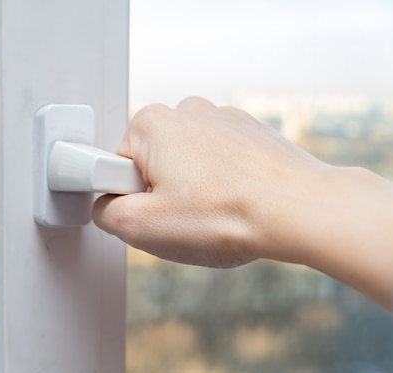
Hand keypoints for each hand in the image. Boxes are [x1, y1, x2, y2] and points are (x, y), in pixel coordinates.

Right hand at [93, 96, 329, 267]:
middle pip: (149, 165)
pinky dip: (221, 184)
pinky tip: (235, 203)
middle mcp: (185, 111)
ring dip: (192, 191)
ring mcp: (221, 119)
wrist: (300, 210)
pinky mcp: (248, 132)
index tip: (151, 212)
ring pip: (185, 166)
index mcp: (151, 125)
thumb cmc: (229, 214)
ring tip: (215, 213)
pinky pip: (217, 164)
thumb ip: (106, 214)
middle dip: (160, 195)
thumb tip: (108, 207)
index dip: (129, 200)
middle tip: (184, 217)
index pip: (113, 169)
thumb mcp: (142, 227)